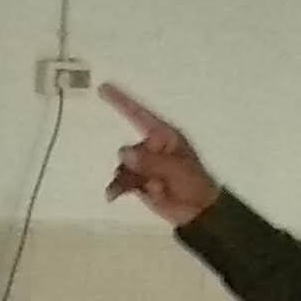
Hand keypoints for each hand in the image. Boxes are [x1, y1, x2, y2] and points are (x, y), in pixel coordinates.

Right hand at [98, 86, 220, 229]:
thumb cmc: (194, 184)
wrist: (198, 212)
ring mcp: (145, 165)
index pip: (139, 114)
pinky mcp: (139, 181)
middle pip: (128, 149)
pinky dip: (117, 188)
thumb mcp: (176, 170)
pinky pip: (121, 180)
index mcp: (164, 137)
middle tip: (153, 179)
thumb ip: (150, 161)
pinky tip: (113, 196)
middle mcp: (152, 147)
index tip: (103, 88)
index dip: (121, 101)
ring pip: (123, 166)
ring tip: (142, 190)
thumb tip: (123, 153)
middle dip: (133, 164)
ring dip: (125, 179)